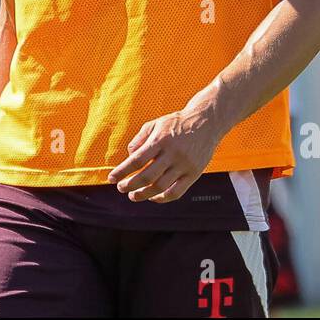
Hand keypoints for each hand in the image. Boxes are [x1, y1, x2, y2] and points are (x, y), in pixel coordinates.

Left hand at [107, 108, 224, 203]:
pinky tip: (153, 197)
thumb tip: (129, 156)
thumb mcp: (156, 124)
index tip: (112, 178)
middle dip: (130, 185)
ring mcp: (184, 165)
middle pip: (147, 176)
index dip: (122, 171)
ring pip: (160, 187)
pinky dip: (162, 198)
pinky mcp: (194, 173)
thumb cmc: (177, 123)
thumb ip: (140, 138)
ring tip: (133, 195)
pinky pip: (176, 192)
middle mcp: (172, 153)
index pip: (137, 160)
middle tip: (121, 188)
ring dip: (143, 194)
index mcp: (160, 140)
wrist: (207, 122)